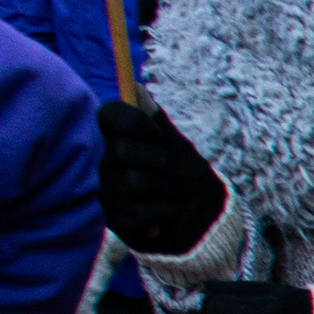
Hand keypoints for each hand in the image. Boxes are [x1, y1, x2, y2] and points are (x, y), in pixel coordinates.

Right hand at [97, 99, 229, 259]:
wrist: (204, 224)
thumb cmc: (189, 183)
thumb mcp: (180, 149)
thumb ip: (158, 121)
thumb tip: (137, 89)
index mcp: (122, 142)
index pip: (109, 115)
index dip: (135, 122)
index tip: (157, 135)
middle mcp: (109, 166)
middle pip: (120, 151)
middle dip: (156, 161)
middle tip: (167, 171)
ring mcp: (110, 194)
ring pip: (131, 182)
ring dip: (163, 190)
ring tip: (169, 195)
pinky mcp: (116, 221)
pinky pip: (139, 212)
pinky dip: (164, 212)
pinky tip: (165, 215)